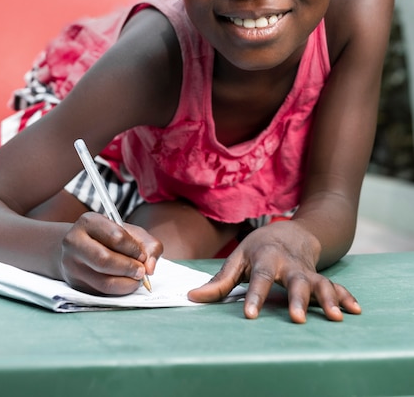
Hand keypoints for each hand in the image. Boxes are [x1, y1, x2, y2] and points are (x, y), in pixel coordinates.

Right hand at [59, 211, 162, 294]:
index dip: (133, 248)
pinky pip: (101, 292)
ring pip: (103, 281)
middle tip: (141, 272)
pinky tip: (125, 283)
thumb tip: (151, 268)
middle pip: (104, 260)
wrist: (79, 247)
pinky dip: (119, 290)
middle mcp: (74, 241)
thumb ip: (148, 245)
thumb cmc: (108, 238)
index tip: (142, 255)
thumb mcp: (129, 232)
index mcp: (89, 222)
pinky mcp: (75, 283)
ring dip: (126, 283)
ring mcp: (71, 264)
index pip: (115, 236)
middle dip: (129, 268)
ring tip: (136, 279)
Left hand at [187, 220, 360, 322]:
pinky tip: (355, 310)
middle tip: (297, 318)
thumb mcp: (238, 258)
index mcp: (265, 259)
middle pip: (293, 281)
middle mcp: (288, 265)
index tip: (250, 315)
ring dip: (328, 299)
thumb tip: (192, 297)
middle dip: (296, 299)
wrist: (290, 231)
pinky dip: (346, 296)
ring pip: (319, 284)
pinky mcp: (319, 277)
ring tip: (336, 317)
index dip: (254, 296)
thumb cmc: (258, 247)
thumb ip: (219, 281)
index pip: (258, 278)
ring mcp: (306, 271)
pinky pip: (335, 286)